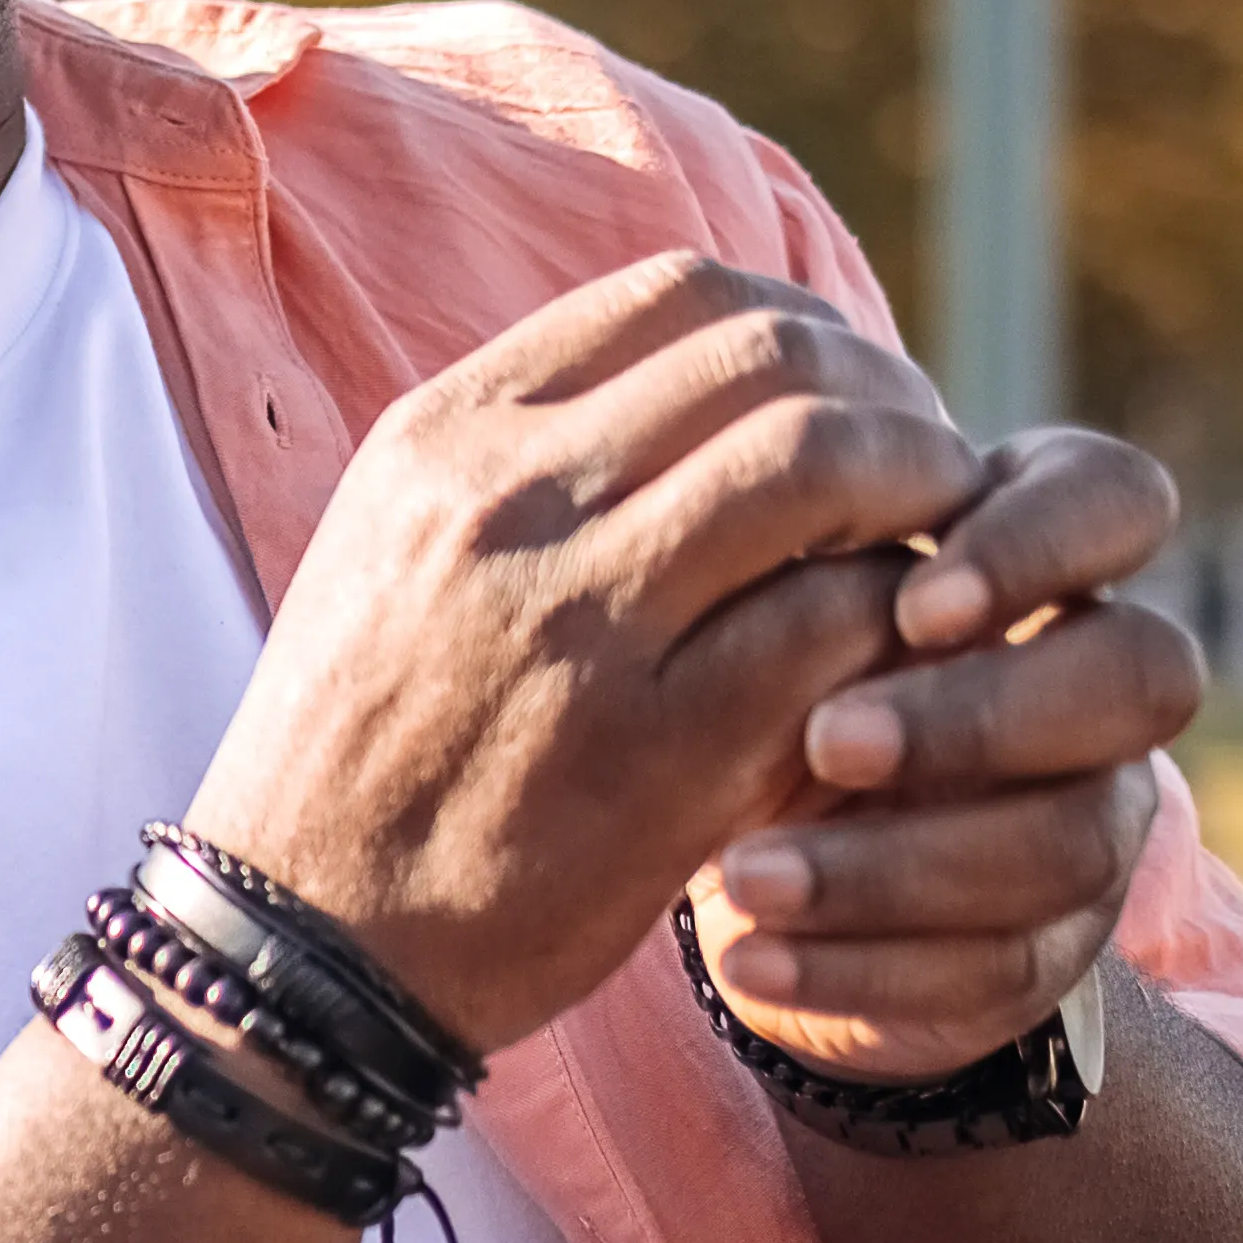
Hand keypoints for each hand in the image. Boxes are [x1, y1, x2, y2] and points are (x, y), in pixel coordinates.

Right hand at [184, 256, 979, 1056]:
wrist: (303, 948)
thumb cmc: (366, 751)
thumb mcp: (394, 550)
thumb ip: (524, 458)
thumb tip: (708, 381)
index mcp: (443, 438)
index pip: (684, 294)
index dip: (808, 329)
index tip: (851, 397)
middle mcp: (505, 504)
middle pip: (774, 360)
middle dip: (889, 401)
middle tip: (931, 472)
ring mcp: (582, 625)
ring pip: (823, 471)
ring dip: (918, 500)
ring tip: (938, 560)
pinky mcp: (660, 754)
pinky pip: (836, 629)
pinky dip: (900, 631)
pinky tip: (905, 670)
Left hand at [703, 428, 1205, 1083]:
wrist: (756, 864)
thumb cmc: (760, 678)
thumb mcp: (766, 600)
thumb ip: (796, 548)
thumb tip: (746, 480)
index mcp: (1037, 562)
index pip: (1116, 498)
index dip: (1044, 542)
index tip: (912, 599)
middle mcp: (1095, 682)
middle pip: (1141, 676)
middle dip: (984, 714)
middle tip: (824, 741)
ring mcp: (1091, 819)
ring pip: (1068, 842)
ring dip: (895, 866)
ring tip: (745, 875)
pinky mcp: (1047, 948)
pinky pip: (995, 968)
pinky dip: (859, 969)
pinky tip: (745, 957)